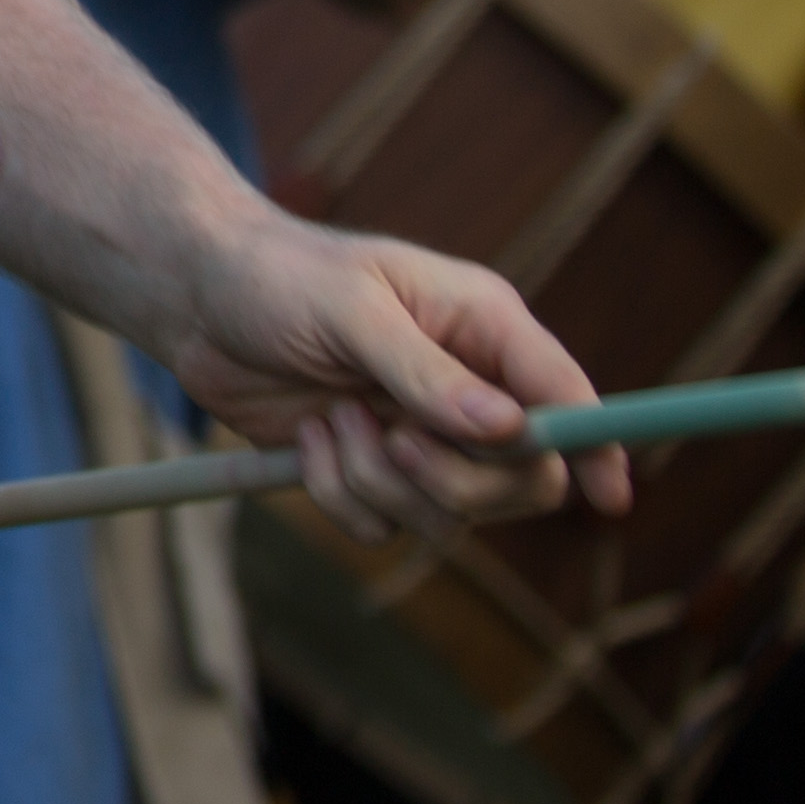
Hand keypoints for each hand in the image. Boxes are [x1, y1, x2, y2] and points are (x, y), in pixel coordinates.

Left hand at [157, 208, 630, 537]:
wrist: (194, 300)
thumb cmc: (276, 277)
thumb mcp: (351, 309)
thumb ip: (425, 372)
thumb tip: (508, 431)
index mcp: (482, 326)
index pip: (565, 395)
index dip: (596, 446)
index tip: (610, 494)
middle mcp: (466, 387)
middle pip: (522, 481)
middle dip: (458, 480)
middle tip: (394, 441)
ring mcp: (420, 435)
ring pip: (450, 516)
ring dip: (382, 483)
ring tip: (333, 419)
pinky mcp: (370, 470)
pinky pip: (383, 526)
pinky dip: (338, 494)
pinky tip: (307, 438)